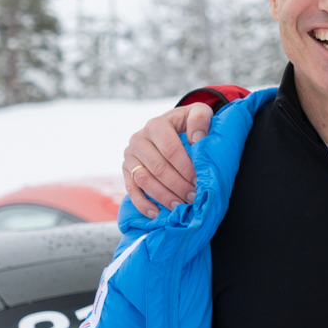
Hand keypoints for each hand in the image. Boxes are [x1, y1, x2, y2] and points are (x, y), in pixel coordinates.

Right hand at [124, 103, 213, 217]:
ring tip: (180, 207)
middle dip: (177, 186)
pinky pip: (131, 189)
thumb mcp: (198, 113)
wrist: (171, 127)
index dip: (185, 168)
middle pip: (158, 168)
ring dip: (163, 196)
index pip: (170, 150)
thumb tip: (196, 139)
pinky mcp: (126, 170)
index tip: (200, 182)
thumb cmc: (188, 123)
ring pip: (144, 180)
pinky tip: (156, 214)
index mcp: (156, 125)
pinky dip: (142, 204)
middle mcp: (139, 139)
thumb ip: (200, 119)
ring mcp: (130, 155)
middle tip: (193, 198)